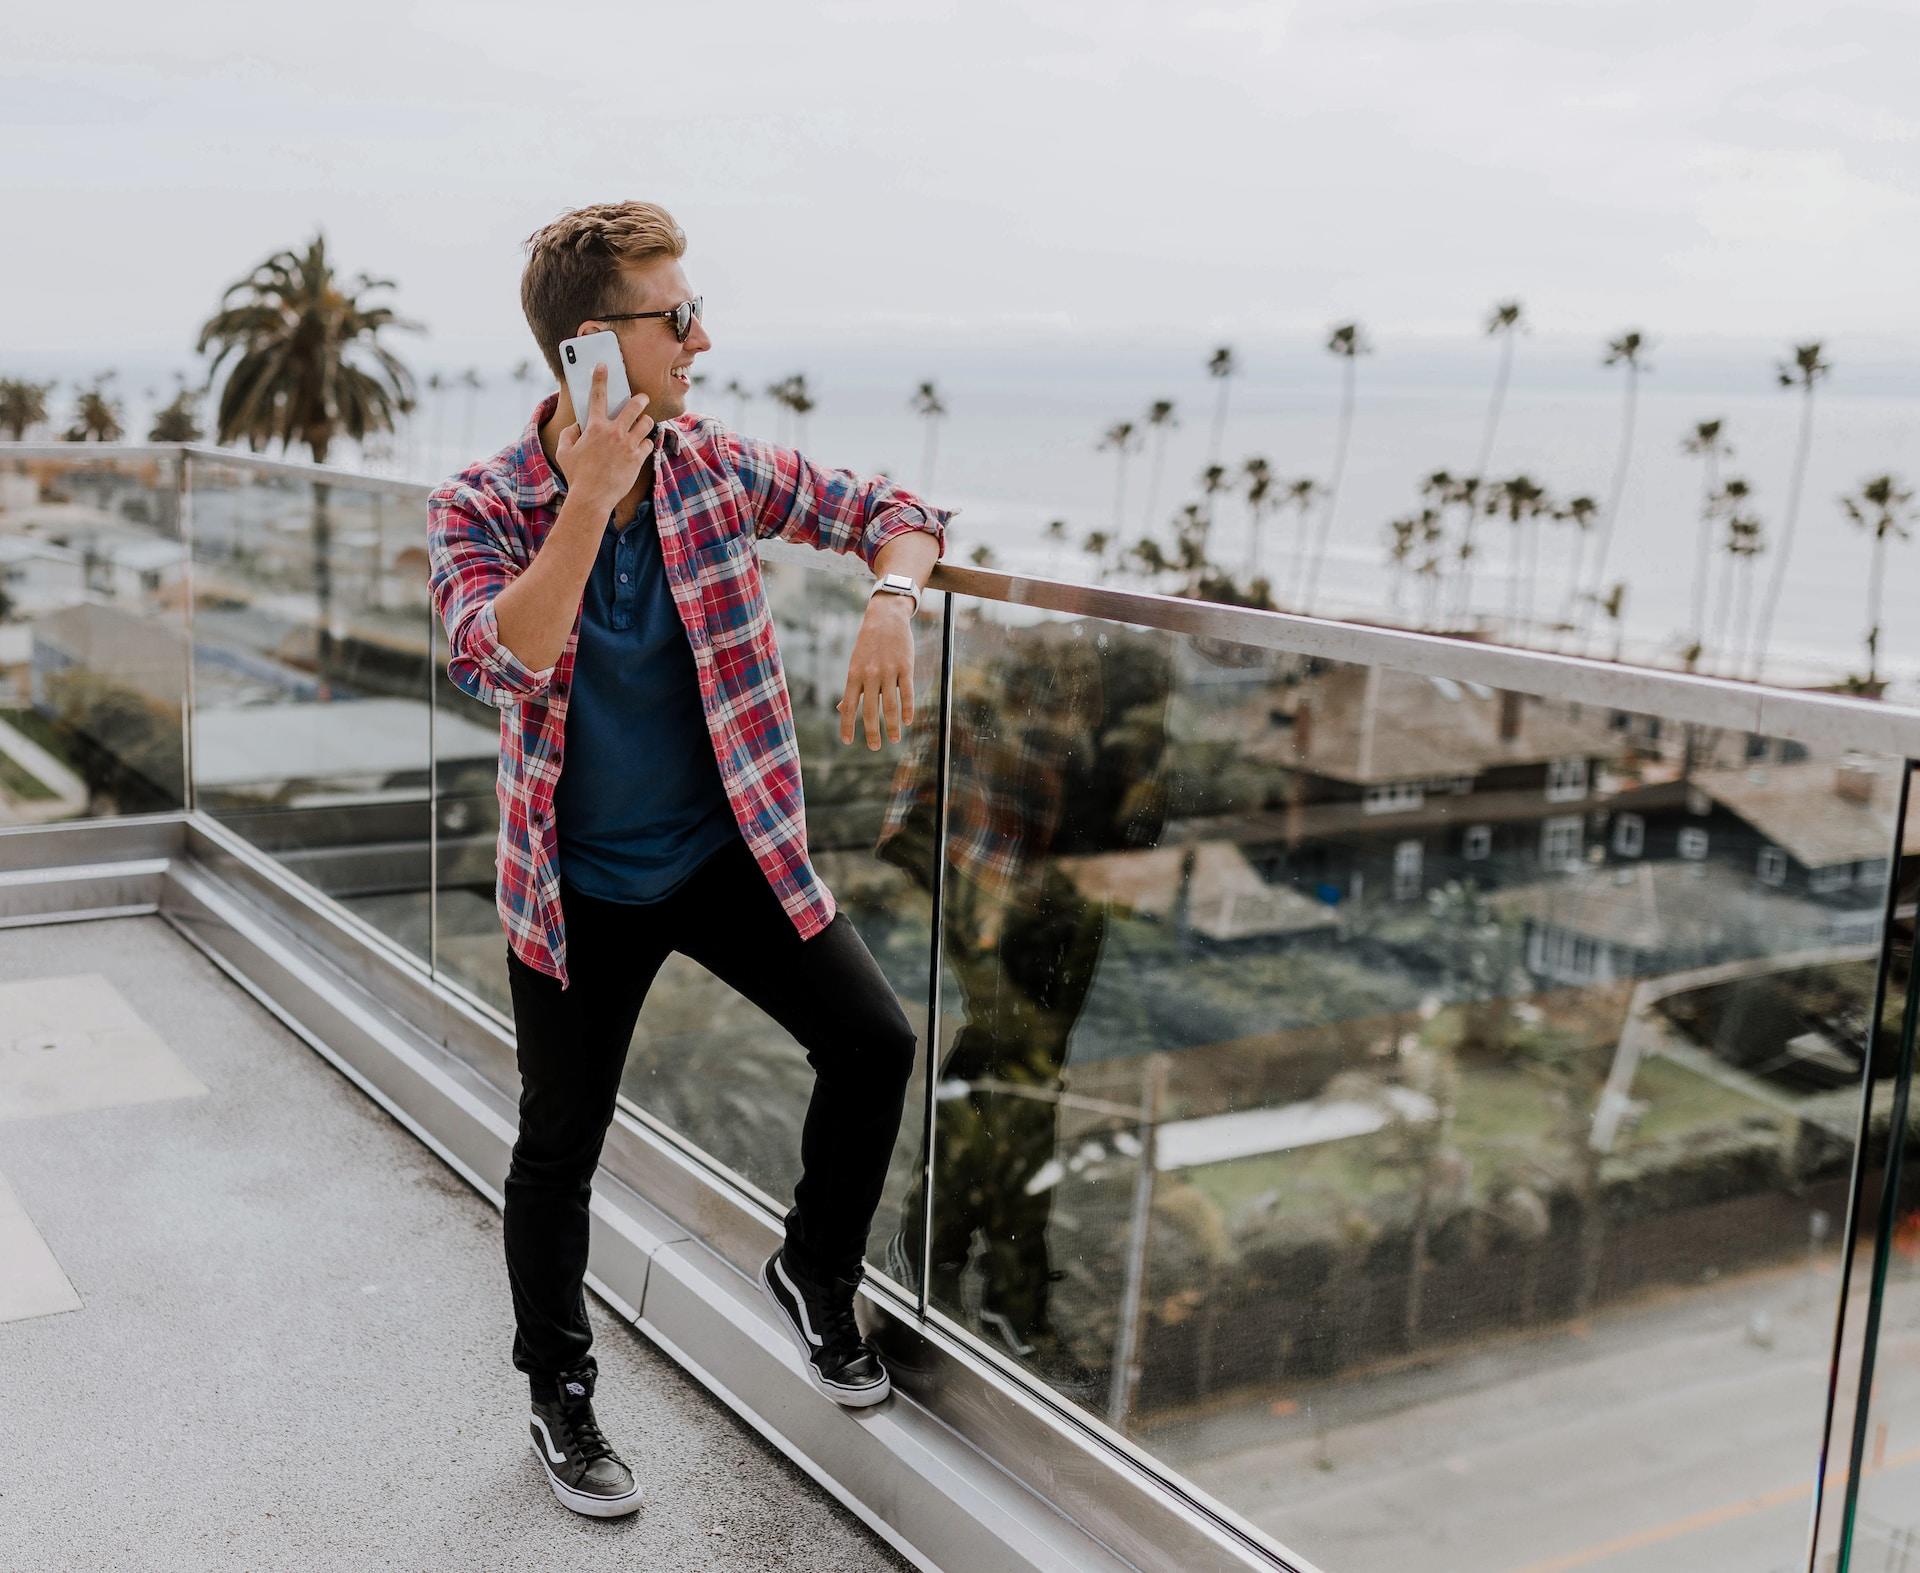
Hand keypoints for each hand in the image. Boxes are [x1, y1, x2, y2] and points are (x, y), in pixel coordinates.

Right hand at [555, 363, 652, 508]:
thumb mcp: (564, 452)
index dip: (600, 377)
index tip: (603, 366)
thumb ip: (568, 434)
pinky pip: (649, 443)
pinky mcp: (638, 458)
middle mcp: (614, 432)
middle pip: (634, 405)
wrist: (592, 498)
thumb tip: (576, 427)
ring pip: (646, 423)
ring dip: (645, 422)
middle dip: (640, 399)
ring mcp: (628, 445)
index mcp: (594, 427)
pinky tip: (641, 446)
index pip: (597, 395)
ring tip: (642, 425)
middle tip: (642, 398)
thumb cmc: (576, 476)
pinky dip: (645, 443)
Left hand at [836, 597, 914, 748]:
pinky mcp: (905, 667)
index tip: (847, 742)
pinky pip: (907, 692)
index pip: (848, 706)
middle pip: (870, 710)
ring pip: (890, 705)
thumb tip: (841, 709)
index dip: (847, 725)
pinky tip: (908, 721)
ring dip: (893, 725)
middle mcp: (869, 675)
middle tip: (875, 747)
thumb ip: (851, 688)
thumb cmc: (868, 645)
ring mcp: (888, 671)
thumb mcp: (855, 664)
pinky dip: (908, 709)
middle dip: (872, 732)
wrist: (886, 618)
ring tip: (894, 739)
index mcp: (854, 675)